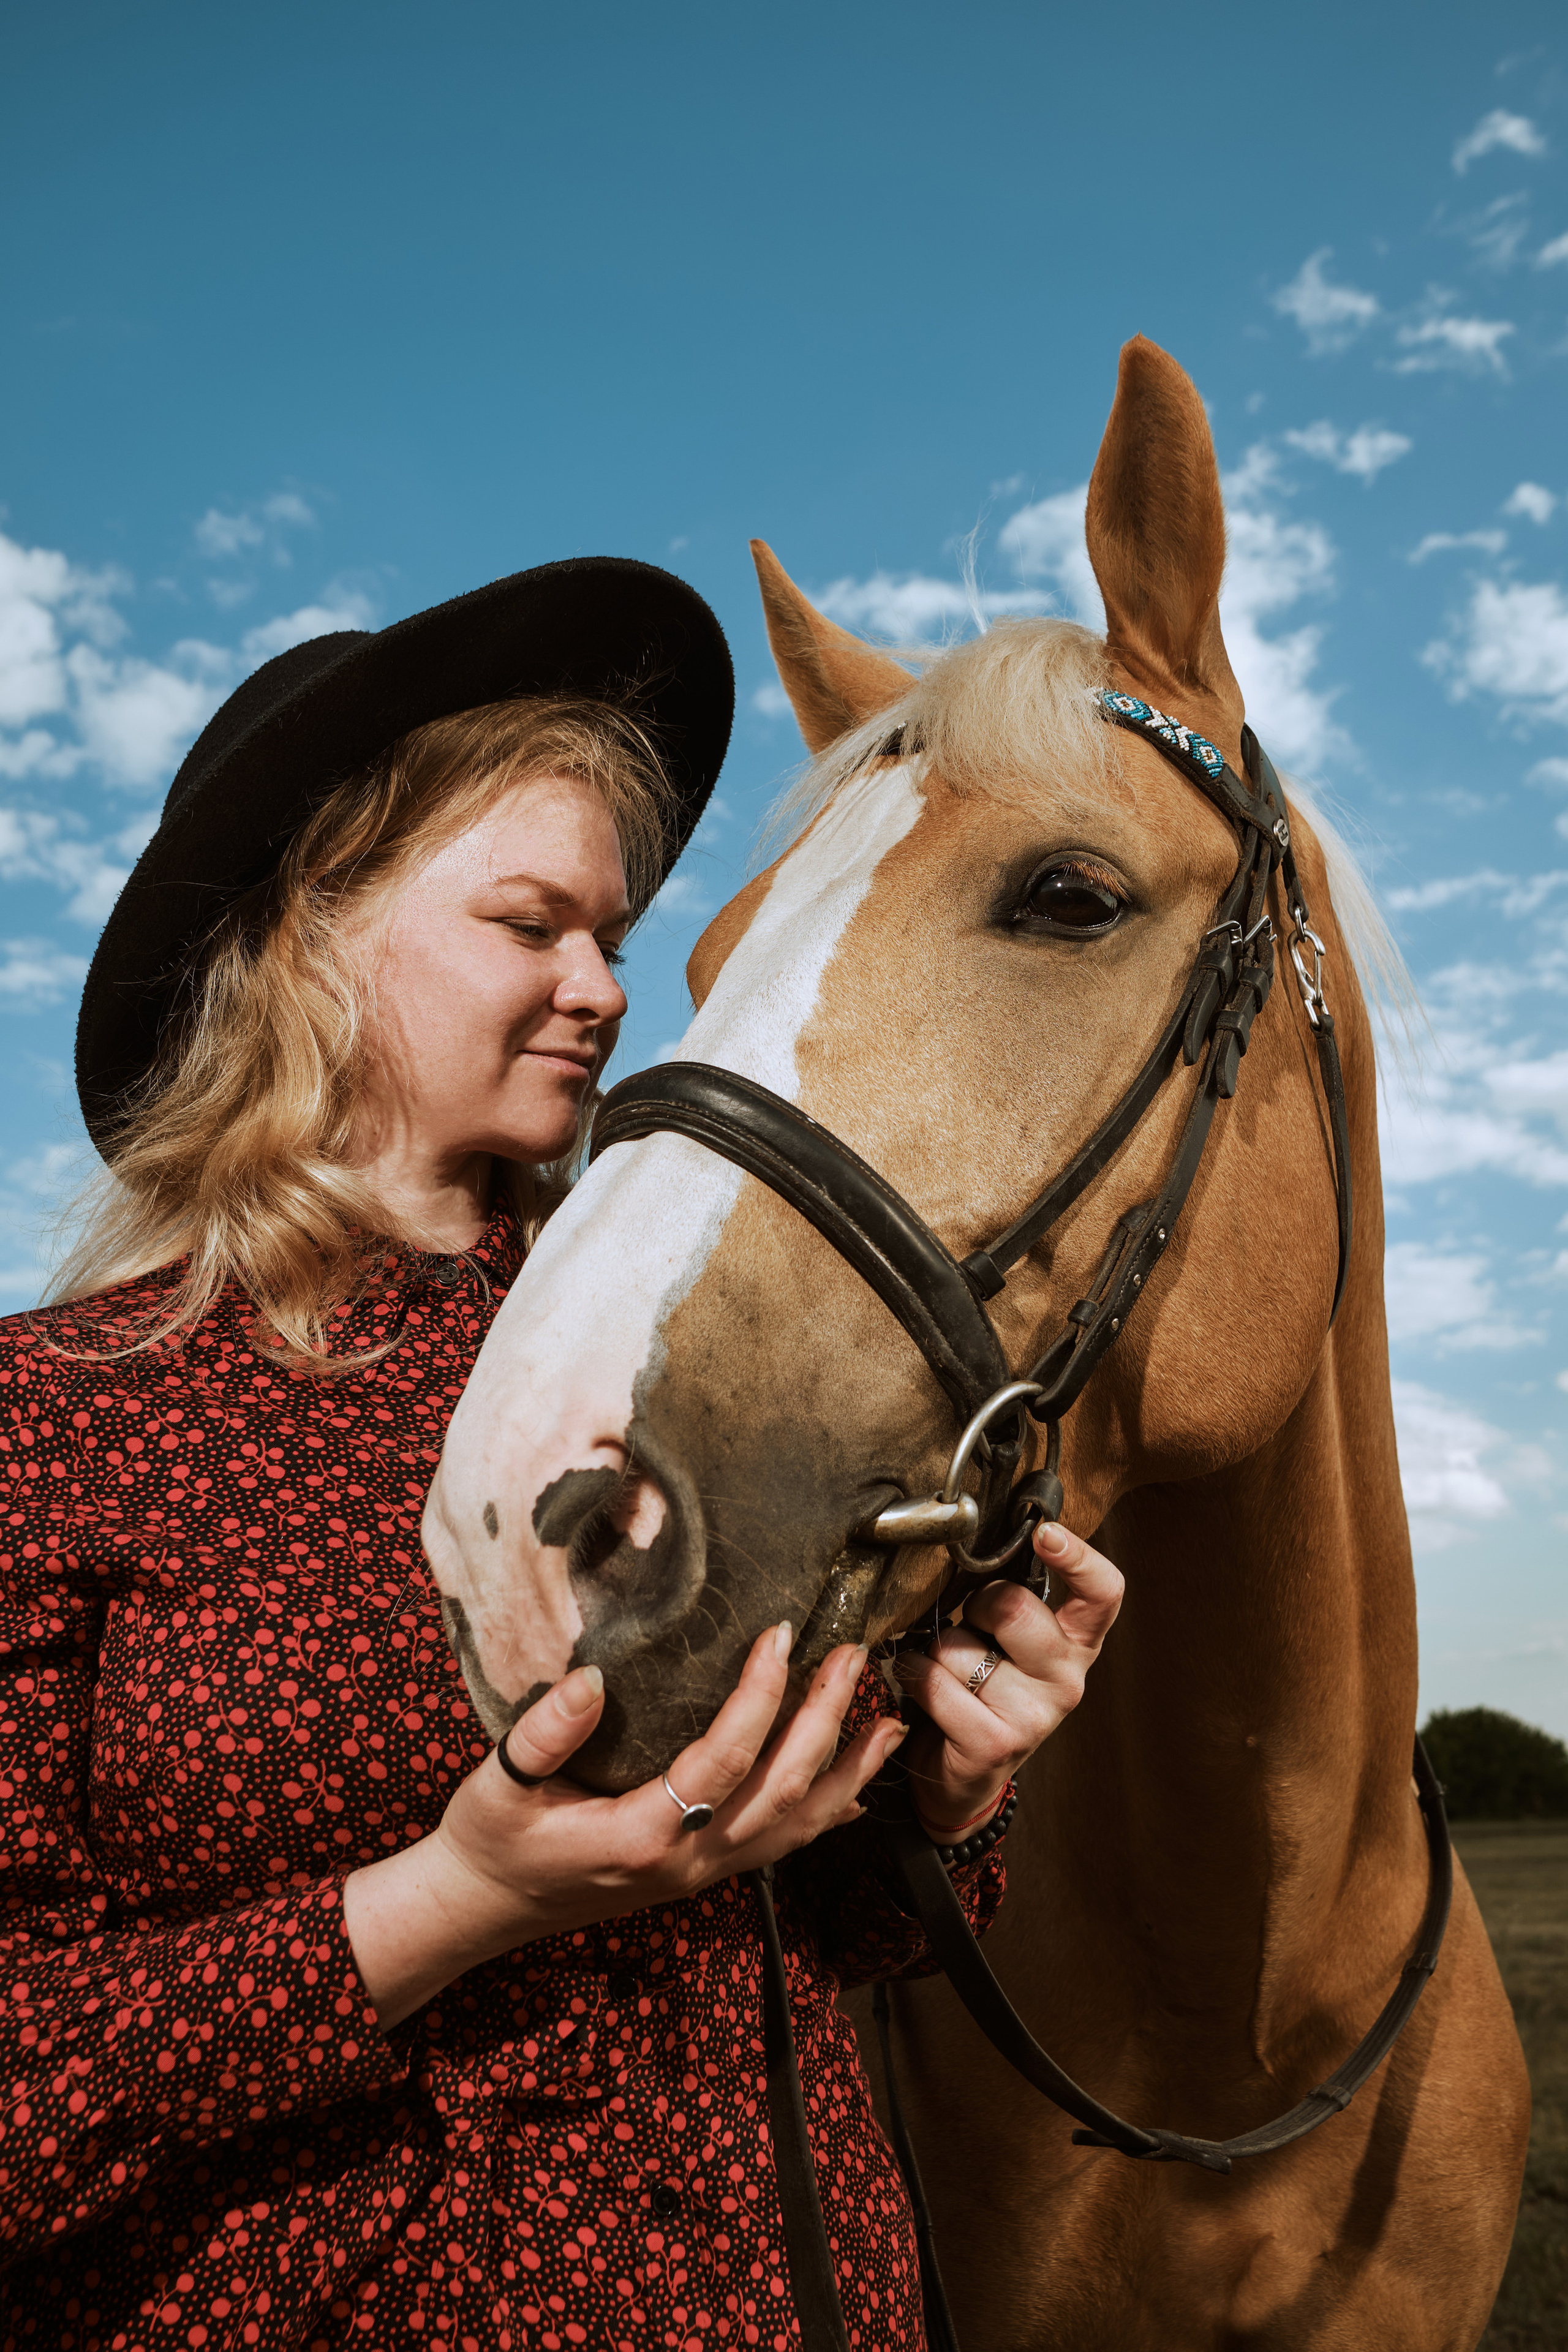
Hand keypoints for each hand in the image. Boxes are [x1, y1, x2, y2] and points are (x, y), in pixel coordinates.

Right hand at [343, 1625, 905, 2025]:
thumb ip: (543, 1735)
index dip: (760, 1697)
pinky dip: (825, 1813)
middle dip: (825, 1720)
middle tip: (852, 1656)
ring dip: (847, 1771)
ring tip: (889, 1721)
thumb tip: (590, 1678)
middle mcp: (686, 1861)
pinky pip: (781, 1845)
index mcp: (640, 1833)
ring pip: (797, 1825)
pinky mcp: (703, 1873)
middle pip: (781, 1790)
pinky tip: (856, 1790)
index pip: (723, 1760)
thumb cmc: (490, 1841)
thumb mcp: (496, 1785)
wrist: (484, 1908)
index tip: (779, 1635)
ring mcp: (701, 1873)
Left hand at [894, 1521, 1123, 1841]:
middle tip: (969, 1628)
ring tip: (947, 1673)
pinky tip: (922, 1687)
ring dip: (936, 1652)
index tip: (1046, 1533)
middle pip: (1015, 1608)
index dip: (1079, 1557)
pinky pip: (935, 1682)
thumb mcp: (1005, 1639)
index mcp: (1076, 1642)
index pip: (1103, 1592)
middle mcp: (1067, 1678)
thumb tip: (978, 1541)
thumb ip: (1008, 1598)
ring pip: (960, 1647)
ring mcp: (1036, 1715)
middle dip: (974, 1607)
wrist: (961, 1772)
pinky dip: (915, 1676)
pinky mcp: (996, 1743)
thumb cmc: (980, 1688)